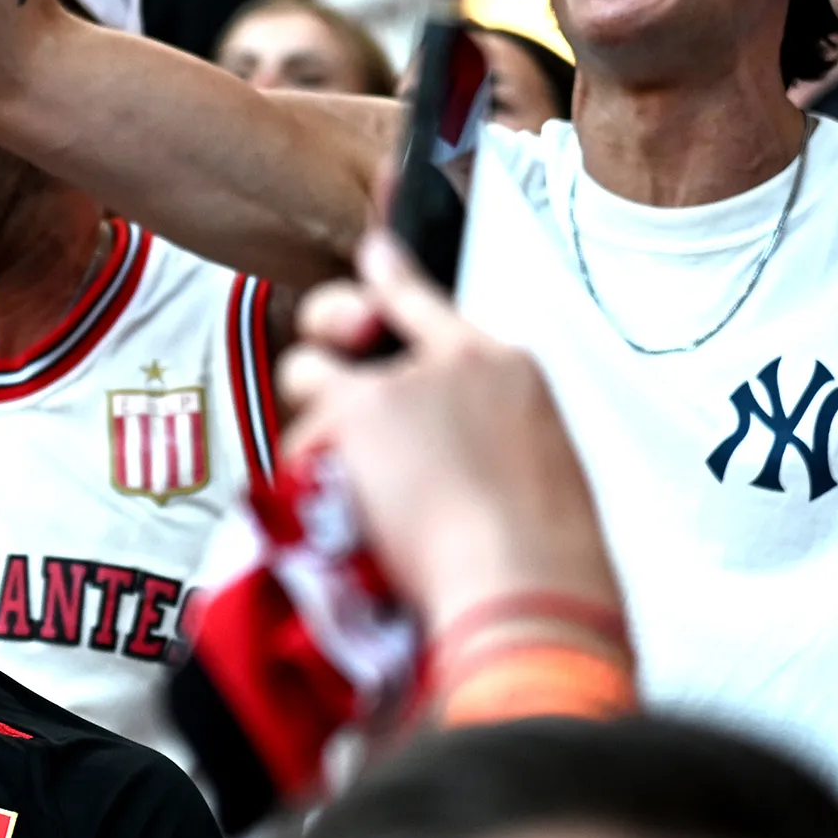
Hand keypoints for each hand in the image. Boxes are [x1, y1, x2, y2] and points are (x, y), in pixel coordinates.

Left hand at [275, 230, 620, 642]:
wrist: (525, 586)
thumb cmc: (541, 561)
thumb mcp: (534, 473)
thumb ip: (481, 434)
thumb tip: (443, 451)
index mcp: (507, 371)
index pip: (431, 302)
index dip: (391, 276)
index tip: (374, 251)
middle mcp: (448, 362)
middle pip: (347, 317)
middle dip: (324, 338)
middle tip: (327, 378)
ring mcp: (394, 382)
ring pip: (307, 377)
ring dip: (315, 425)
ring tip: (355, 493)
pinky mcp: (351, 414)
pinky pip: (296, 440)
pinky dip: (306, 481)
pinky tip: (349, 520)